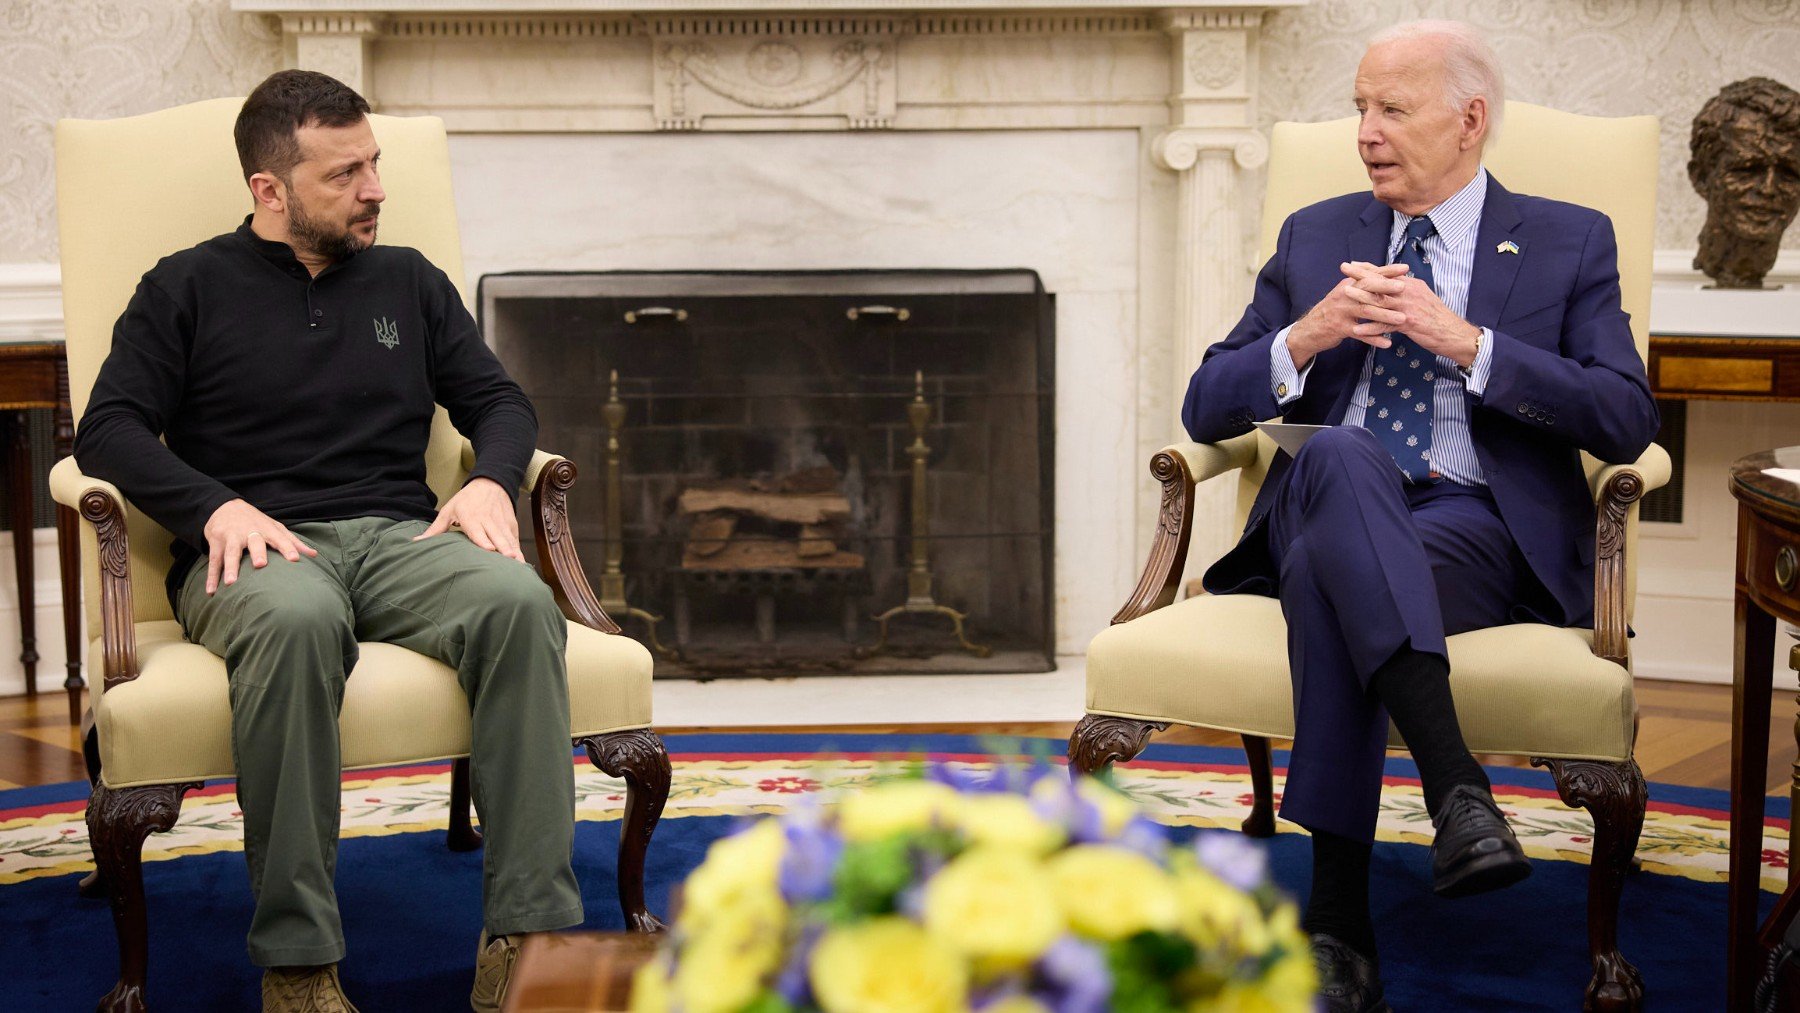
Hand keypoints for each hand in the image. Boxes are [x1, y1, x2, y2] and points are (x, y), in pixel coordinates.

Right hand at [203, 499, 316, 594]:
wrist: (224, 507)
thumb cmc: (256, 522)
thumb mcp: (275, 528)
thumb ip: (293, 542)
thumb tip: (314, 555)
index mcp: (266, 529)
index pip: (279, 538)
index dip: (287, 548)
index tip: (295, 559)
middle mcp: (249, 532)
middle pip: (254, 542)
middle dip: (257, 552)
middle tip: (261, 565)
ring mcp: (231, 537)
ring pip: (230, 552)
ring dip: (230, 567)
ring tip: (230, 583)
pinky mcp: (216, 543)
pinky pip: (213, 561)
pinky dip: (211, 577)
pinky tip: (211, 591)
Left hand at [412, 477, 523, 560]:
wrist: (491, 483)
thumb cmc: (467, 500)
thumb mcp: (449, 510)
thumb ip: (435, 529)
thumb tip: (416, 542)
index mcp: (471, 517)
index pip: (478, 530)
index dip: (484, 540)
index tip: (490, 550)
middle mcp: (488, 520)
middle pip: (497, 536)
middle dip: (504, 549)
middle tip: (510, 562)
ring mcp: (502, 522)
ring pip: (508, 539)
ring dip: (514, 552)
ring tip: (519, 566)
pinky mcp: (511, 525)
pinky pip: (515, 539)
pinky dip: (518, 550)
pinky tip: (522, 564)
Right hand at [1286, 261, 1410, 367]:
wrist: (1309, 329)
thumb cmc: (1333, 311)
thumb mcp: (1344, 294)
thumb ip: (1360, 284)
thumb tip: (1380, 273)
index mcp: (1348, 285)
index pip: (1369, 274)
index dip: (1387, 271)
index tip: (1405, 268)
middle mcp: (1345, 296)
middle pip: (1367, 288)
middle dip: (1386, 287)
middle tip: (1404, 287)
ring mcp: (1342, 312)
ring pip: (1366, 311)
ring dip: (1385, 315)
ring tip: (1403, 319)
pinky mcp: (1340, 329)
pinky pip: (1360, 334)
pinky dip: (1374, 338)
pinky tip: (1387, 342)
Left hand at [1346, 263, 1482, 367]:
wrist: (1452, 333)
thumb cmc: (1435, 317)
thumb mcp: (1422, 297)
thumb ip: (1406, 290)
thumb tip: (1394, 283)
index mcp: (1411, 284)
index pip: (1387, 273)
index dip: (1369, 267)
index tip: (1353, 263)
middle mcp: (1409, 292)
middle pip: (1381, 281)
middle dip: (1361, 274)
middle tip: (1343, 268)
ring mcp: (1408, 307)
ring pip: (1381, 300)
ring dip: (1361, 297)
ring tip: (1345, 294)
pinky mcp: (1408, 323)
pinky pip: (1385, 325)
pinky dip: (1370, 327)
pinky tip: (1357, 329)